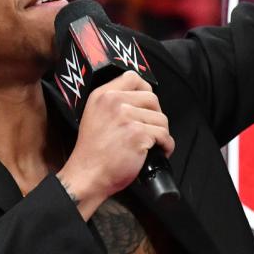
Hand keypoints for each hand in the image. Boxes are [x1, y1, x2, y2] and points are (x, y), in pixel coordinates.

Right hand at [57, 71, 173, 218]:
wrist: (87, 175)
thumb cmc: (92, 153)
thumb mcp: (94, 116)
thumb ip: (112, 103)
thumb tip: (139, 99)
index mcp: (102, 95)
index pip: (133, 78)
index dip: (146, 90)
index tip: (148, 104)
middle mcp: (114, 102)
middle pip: (152, 98)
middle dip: (156, 115)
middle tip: (152, 128)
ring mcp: (126, 117)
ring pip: (161, 118)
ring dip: (162, 133)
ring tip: (154, 143)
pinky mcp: (138, 134)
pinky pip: (164, 136)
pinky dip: (166, 145)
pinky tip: (159, 151)